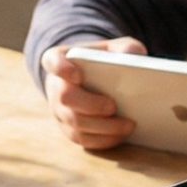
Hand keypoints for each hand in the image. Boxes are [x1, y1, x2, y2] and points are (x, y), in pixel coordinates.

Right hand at [41, 37, 144, 151]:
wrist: (93, 78)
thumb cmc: (102, 60)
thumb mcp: (113, 48)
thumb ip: (124, 47)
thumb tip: (134, 55)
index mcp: (60, 60)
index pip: (53, 61)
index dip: (61, 69)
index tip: (77, 74)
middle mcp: (55, 86)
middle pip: (65, 98)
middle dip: (90, 105)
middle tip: (113, 107)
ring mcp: (59, 110)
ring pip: (75, 123)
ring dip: (103, 127)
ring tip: (128, 125)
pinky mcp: (69, 129)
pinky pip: (82, 139)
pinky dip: (103, 139)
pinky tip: (121, 135)